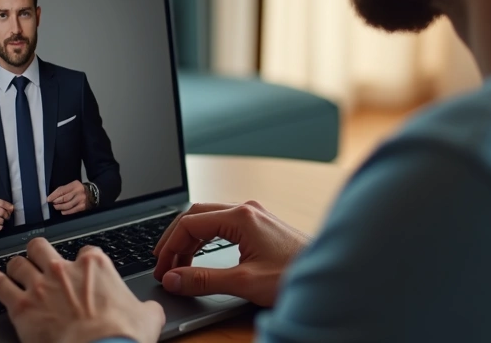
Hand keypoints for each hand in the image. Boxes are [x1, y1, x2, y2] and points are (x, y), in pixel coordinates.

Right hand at [0, 198, 13, 233]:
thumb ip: (0, 204)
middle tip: (6, 216)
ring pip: (0, 220)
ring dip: (2, 221)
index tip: (11, 209)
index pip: (0, 202)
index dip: (8, 206)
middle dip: (6, 215)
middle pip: (1, 211)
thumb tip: (11, 208)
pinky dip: (0, 227)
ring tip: (0, 221)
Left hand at [0, 238, 164, 342]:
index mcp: (95, 265)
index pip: (85, 251)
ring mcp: (40, 286)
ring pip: (17, 263)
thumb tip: (151, 311)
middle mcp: (63, 269)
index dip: (83, 263)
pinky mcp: (21, 307)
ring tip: (14, 271)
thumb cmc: (122, 336)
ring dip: (16, 268)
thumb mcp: (147, 317)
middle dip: (39, 253)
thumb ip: (146, 308)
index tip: (81, 273)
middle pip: (42, 246)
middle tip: (39, 262)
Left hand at [47, 180, 91, 214]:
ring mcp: (81, 200)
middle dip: (56, 202)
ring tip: (56, 207)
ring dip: (60, 207)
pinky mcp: (83, 206)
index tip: (48, 199)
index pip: (62, 190)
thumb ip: (63, 190)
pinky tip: (62, 211)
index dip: (54, 195)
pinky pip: (72, 210)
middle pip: (64, 198)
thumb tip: (52, 197)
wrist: (93, 193)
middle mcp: (78, 192)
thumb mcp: (72, 186)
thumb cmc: (79, 189)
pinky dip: (66, 212)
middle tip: (53, 203)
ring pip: (68, 205)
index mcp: (74, 185)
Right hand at [152, 201, 308, 306]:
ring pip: (210, 220)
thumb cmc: (294, 276)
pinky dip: (207, 240)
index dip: (170, 246)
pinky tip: (202, 256)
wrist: (329, 280)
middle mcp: (248, 210)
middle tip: (164, 264)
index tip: (161, 267)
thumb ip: (203, 279)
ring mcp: (256, 216)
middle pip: (198, 216)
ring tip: (180, 264)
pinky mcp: (262, 226)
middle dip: (177, 239)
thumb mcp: (243, 282)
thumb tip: (173, 279)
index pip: (190, 222)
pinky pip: (224, 225)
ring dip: (191, 240)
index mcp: (241, 216)